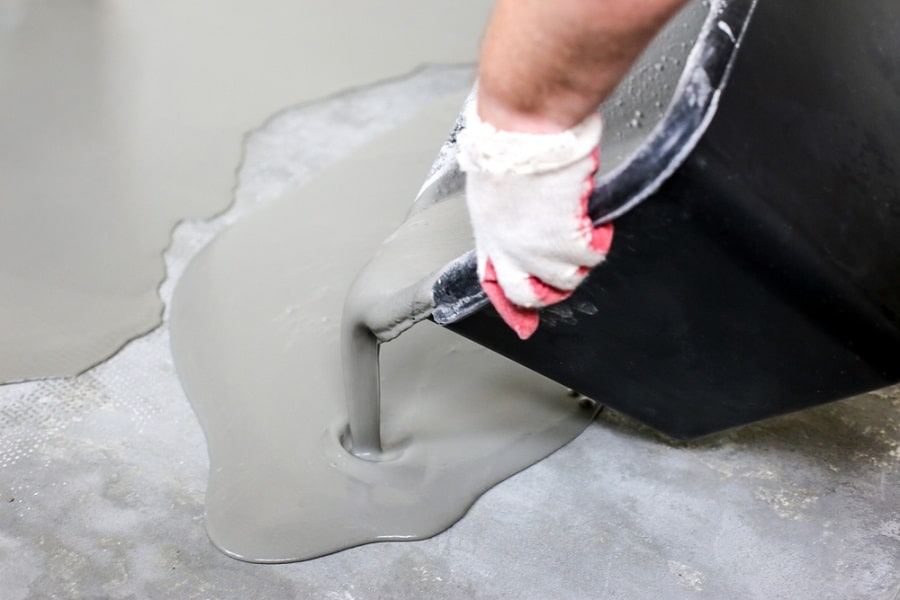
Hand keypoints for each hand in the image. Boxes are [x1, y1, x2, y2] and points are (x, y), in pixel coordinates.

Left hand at [457, 102, 613, 339]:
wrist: (524, 136)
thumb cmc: (507, 148)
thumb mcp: (494, 188)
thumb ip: (508, 213)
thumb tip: (526, 216)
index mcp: (489, 237)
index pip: (496, 285)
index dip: (512, 309)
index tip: (524, 326)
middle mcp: (510, 251)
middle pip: (531, 295)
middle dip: (551, 291)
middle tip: (569, 273)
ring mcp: (536, 251)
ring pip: (567, 279)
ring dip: (580, 260)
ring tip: (586, 234)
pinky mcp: (565, 242)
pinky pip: (592, 256)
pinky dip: (600, 241)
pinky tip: (599, 224)